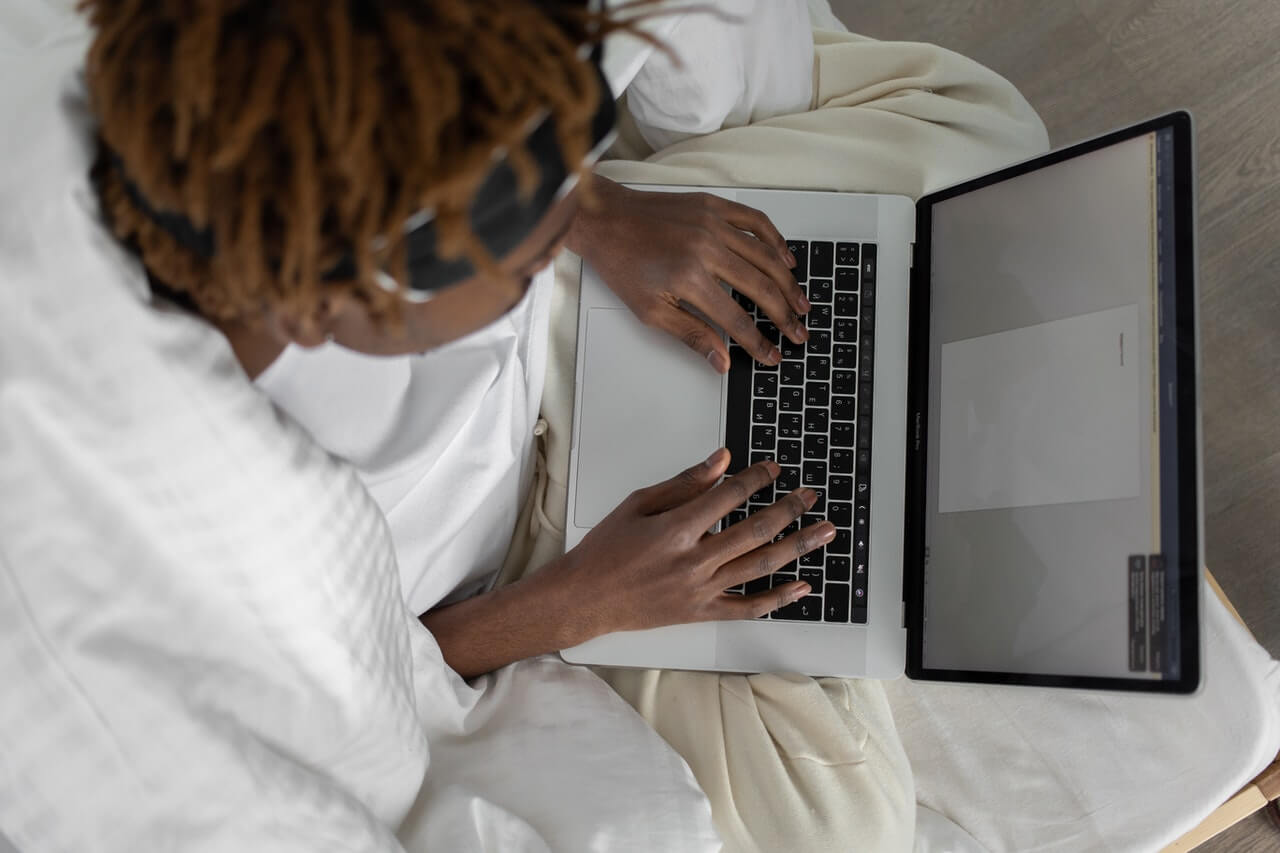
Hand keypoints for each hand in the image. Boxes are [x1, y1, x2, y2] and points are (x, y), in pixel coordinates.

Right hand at [545, 449, 834, 639]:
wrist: (586, 598)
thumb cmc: (606, 549)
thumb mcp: (639, 504)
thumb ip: (684, 483)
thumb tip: (721, 461)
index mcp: (676, 529)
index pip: (730, 496)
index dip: (757, 478)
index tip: (772, 469)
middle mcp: (694, 561)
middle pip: (756, 530)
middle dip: (789, 508)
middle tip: (810, 495)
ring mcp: (701, 590)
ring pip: (761, 566)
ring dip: (798, 546)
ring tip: (824, 531)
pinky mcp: (702, 612)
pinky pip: (749, 607)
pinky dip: (779, 597)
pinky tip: (802, 585)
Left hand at [567, 175, 810, 371]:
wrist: (605, 220)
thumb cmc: (622, 264)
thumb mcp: (650, 312)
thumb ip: (692, 335)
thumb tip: (722, 360)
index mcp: (689, 278)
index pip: (737, 319)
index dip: (759, 342)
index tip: (774, 355)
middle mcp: (706, 248)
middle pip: (760, 288)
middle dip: (784, 316)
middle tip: (799, 332)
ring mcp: (712, 224)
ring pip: (766, 256)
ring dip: (789, 283)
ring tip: (802, 303)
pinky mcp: (712, 206)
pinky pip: (755, 222)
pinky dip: (776, 241)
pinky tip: (786, 260)